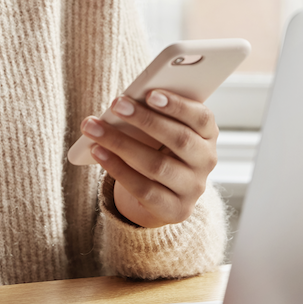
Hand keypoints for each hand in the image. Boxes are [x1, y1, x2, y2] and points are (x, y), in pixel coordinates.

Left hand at [81, 90, 216, 227]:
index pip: (201, 118)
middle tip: (116, 105)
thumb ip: (156, 115)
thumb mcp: (165, 131)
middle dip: (145, 120)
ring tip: (94, 128)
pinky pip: (143, 189)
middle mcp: (206, 161)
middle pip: (179, 139)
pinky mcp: (175, 210)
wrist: (164, 195)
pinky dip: (117, 168)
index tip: (150, 93)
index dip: (178, 105)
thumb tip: (127, 102)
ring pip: (157, 165)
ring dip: (121, 144)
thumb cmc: (160, 149)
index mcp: (208, 135)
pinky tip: (98, 152)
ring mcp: (193, 188)